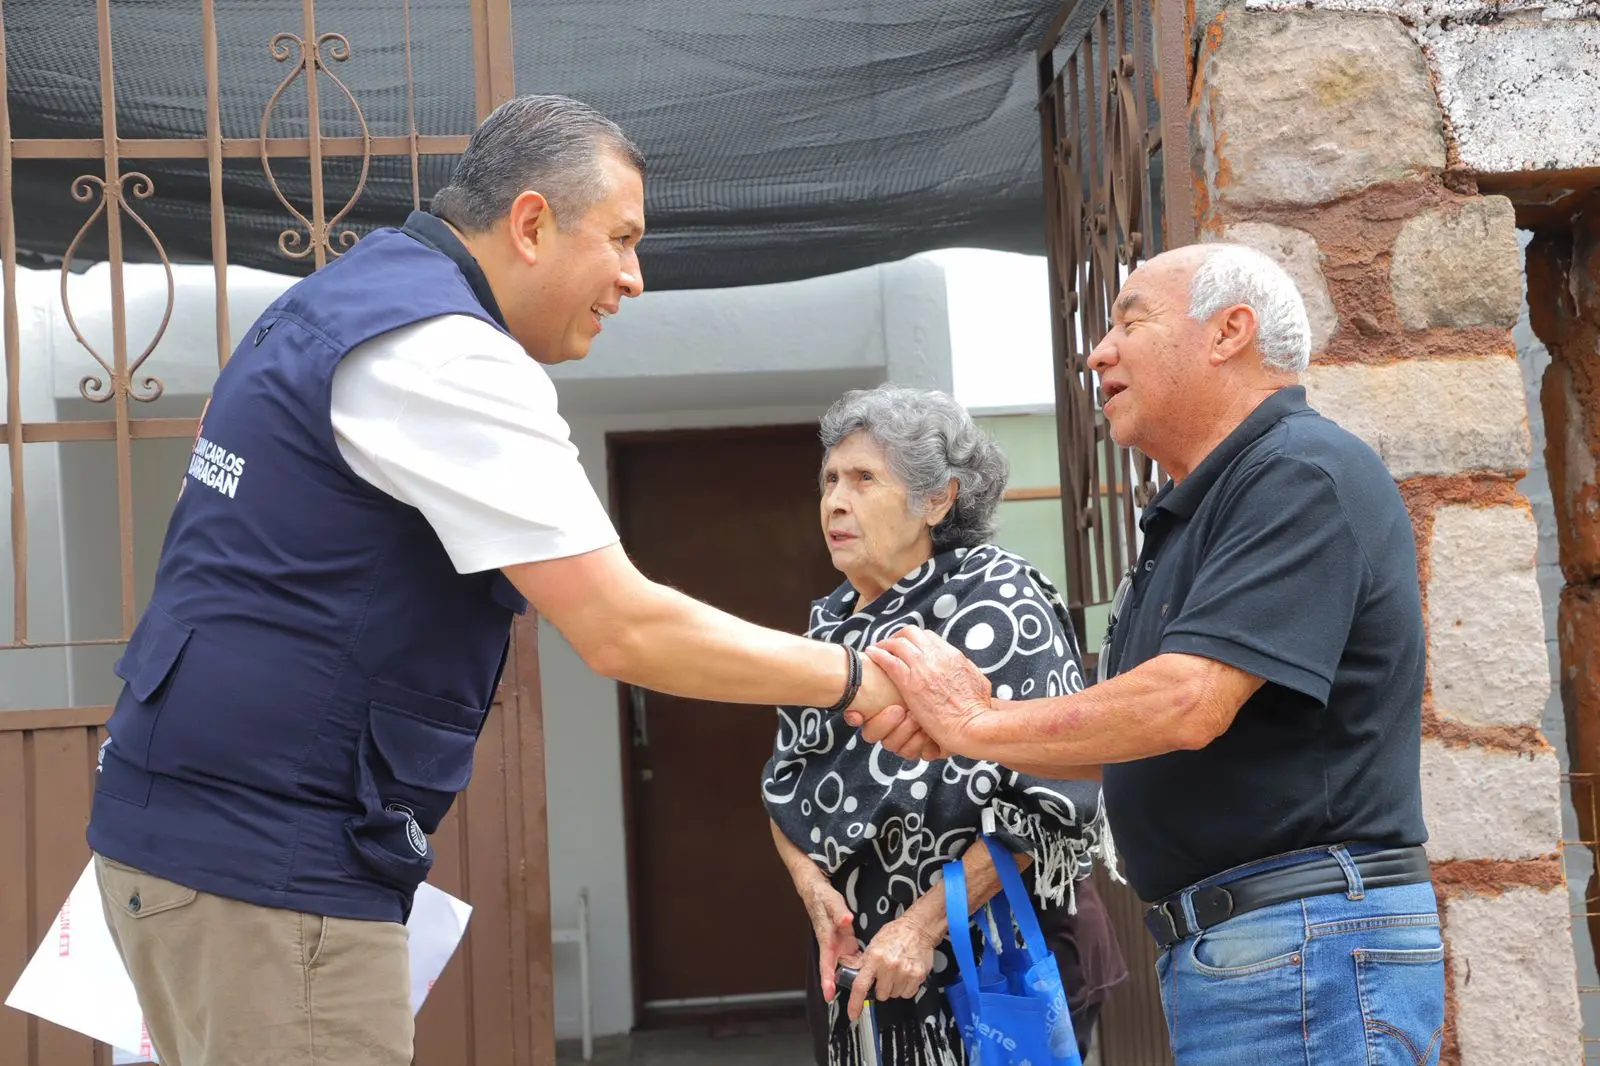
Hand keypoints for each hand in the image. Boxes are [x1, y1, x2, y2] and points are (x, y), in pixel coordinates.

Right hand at [798, 876, 858, 1003]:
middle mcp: (832, 946)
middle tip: (852, 1004)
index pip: (826, 963)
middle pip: (836, 971)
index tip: (829, 995)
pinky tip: (872, 972)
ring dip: (854, 979)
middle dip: (841, 987)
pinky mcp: (845, 942)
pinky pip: (854, 958)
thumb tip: (846, 920)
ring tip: (864, 994)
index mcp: (826, 939)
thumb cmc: (822, 899)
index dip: (827, 980)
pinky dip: (860, 967)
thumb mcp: (832, 902)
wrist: (818, 893)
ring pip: (847, 967)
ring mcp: (839, 945)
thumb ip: (839, 912)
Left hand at [845, 914, 939, 1020]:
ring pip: (894, 995)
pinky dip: (905, 988)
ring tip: (896, 973)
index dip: (855, 1003)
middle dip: (881, 988)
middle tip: (885, 976)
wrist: (918, 928)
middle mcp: (889, 966)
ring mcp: (904, 972)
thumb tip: (846, 972)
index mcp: (875, 957)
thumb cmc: (895, 934)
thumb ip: (860, 962)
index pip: (861, 985)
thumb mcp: (873, 944)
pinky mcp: (917, 976)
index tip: (853, 1013)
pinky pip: (907, 993)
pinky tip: (905, 975)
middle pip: (880, 995)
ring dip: (894, 988)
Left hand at [857, 629, 991, 755]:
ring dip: (885, 644)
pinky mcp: (910, 683)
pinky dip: (877, 654)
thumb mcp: (979, 682)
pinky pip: (888, 660)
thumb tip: (965, 668)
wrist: (972, 725)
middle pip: (911, 633)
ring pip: (897, 642)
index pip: (929, 637)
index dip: (915, 640)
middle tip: (890, 646)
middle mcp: (937, 656)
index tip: (908, 647)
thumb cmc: (978, 711)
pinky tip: (870, 654)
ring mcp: (922, 668)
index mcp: (953, 655)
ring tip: (877, 649)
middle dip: (898, 636)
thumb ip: (968, 671)